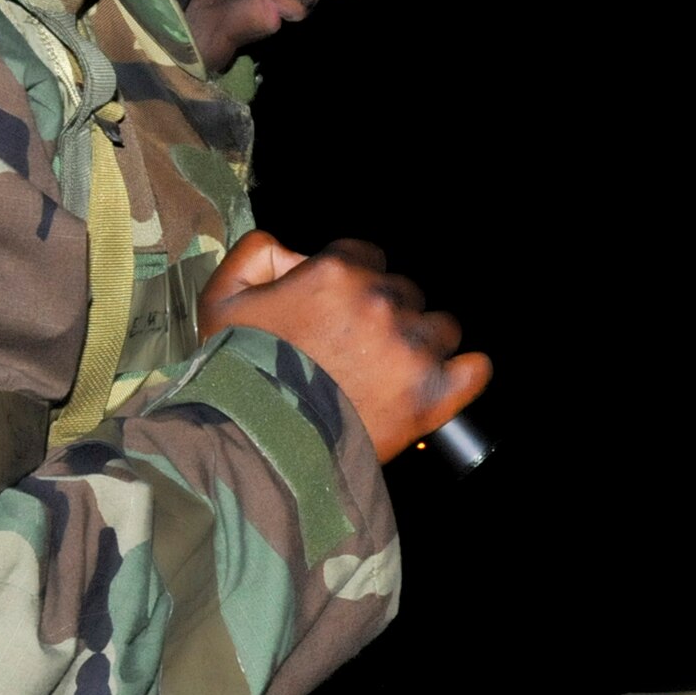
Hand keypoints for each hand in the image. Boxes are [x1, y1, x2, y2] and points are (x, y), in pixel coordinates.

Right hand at [198, 231, 490, 461]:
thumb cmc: (236, 376)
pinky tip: (444, 382)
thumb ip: (254, 254)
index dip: (350, 284)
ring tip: (389, 376)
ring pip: (439, 327)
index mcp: (336, 271)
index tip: (337, 313)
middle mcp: (381, 300)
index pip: (365, 256)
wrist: (258, 446)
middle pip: (404, 291)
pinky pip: (475, 369)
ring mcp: (411, 346)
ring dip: (420, 344)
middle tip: (356, 352)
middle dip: (384, 315)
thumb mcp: (220, 300)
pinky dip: (464, 374)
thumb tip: (290, 248)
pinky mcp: (432, 392)